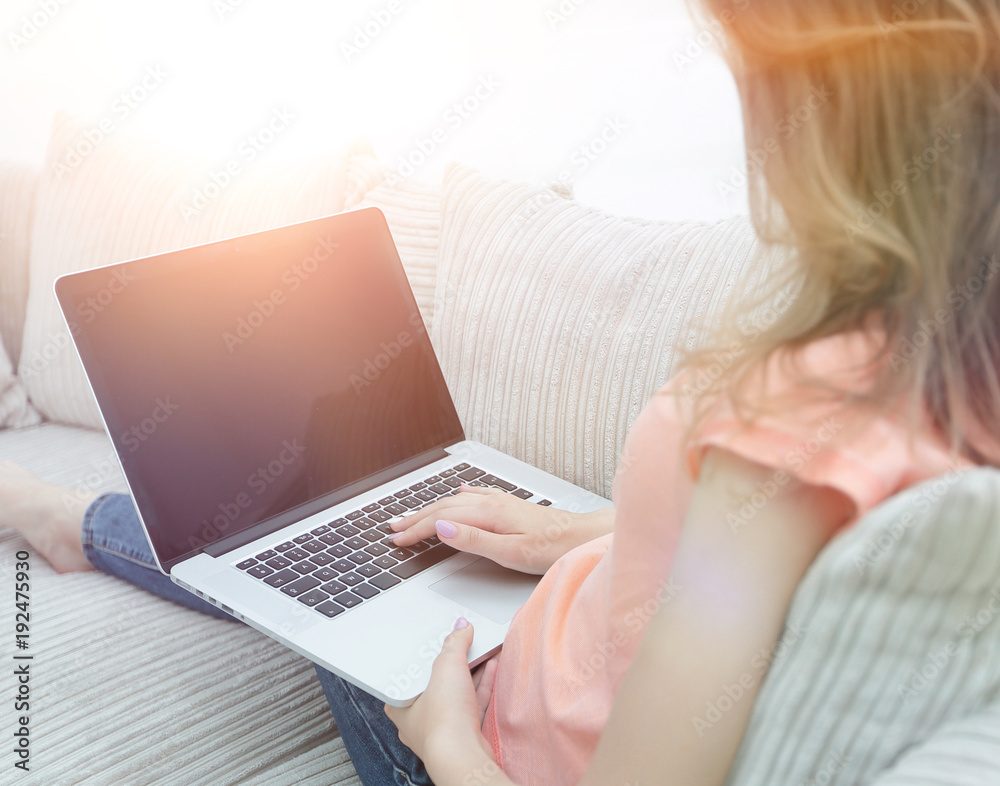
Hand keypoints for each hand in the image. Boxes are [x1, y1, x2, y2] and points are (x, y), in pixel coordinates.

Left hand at [385, 620, 505, 784]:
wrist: (464, 756)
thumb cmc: (442, 722)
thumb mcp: (445, 668)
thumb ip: (454, 644)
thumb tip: (460, 628)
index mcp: (401, 705)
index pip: (412, 672)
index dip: (426, 654)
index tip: (440, 641)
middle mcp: (420, 719)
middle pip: (437, 681)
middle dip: (454, 661)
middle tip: (465, 642)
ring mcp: (443, 727)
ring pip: (457, 692)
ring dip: (472, 670)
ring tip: (483, 649)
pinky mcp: (464, 733)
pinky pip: (473, 703)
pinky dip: (482, 684)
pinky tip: (492, 667)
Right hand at [390, 485, 613, 573]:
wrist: (582, 537)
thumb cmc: (552, 549)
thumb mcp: (509, 552)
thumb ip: (472, 540)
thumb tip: (440, 528)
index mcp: (487, 514)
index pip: (440, 521)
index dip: (416, 530)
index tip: (397, 540)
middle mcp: (491, 503)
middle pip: (444, 509)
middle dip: (416, 518)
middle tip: (393, 529)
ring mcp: (501, 502)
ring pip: (456, 503)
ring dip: (432, 509)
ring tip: (413, 516)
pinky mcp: (510, 506)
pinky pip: (476, 497)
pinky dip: (459, 498)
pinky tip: (459, 494)